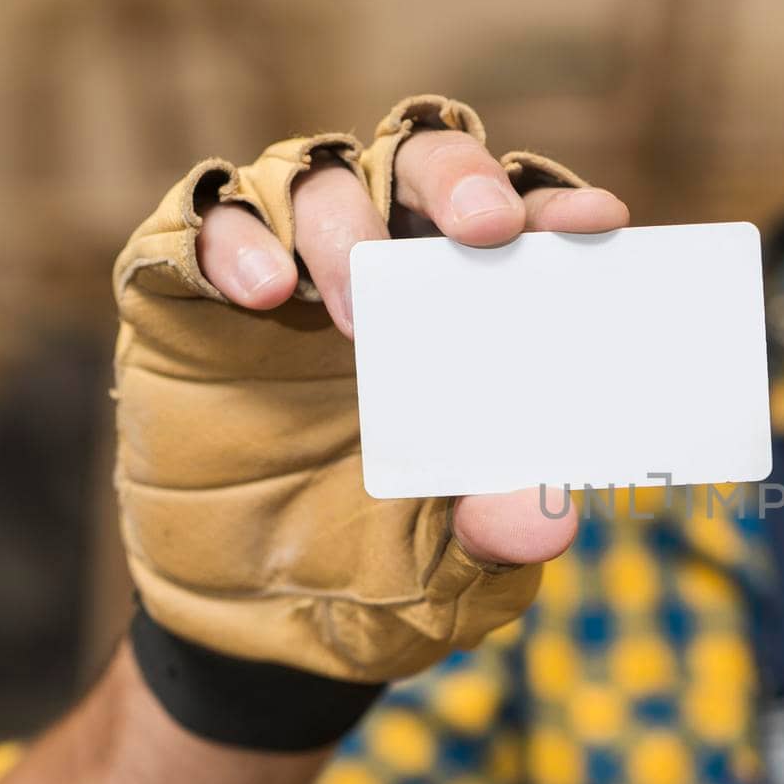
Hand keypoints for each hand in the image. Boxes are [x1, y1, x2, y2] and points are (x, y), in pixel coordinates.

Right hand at [112, 95, 622, 679]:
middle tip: (485, 227)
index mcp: (469, 312)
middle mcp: (386, 267)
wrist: (250, 619)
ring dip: (346, 223)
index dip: (557, 210)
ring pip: (317, 176)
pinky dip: (233, 242)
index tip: (596, 223)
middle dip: (458, 178)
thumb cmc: (374, 569)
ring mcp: (287, 272)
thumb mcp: (446, 568)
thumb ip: (491, 536)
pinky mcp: (187, 295)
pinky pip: (201, 226)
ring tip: (360, 303)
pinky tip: (263, 292)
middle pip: (423, 164)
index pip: (521, 228)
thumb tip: (546, 518)